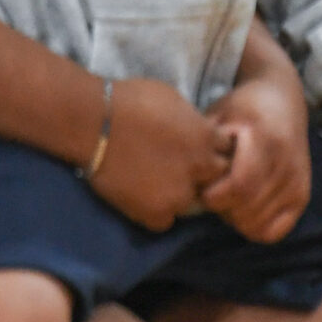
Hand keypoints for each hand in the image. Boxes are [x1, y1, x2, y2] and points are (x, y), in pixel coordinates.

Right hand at [91, 78, 232, 232]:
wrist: (95, 122)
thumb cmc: (132, 100)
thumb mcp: (175, 101)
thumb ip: (193, 124)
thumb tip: (197, 132)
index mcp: (207, 138)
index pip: (227, 152)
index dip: (212, 150)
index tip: (198, 150)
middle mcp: (199, 169)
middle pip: (216, 179)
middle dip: (204, 175)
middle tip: (181, 169)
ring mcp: (178, 194)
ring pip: (192, 203)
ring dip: (181, 195)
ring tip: (160, 185)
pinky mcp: (154, 213)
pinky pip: (165, 221)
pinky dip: (157, 212)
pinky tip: (144, 198)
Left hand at [201, 58, 312, 242]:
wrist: (282, 100)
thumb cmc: (242, 109)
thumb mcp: (219, 115)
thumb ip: (204, 147)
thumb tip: (186, 182)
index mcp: (266, 138)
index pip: (241, 186)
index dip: (214, 196)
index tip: (203, 188)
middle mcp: (287, 162)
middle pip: (247, 209)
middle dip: (222, 209)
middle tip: (214, 194)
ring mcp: (298, 181)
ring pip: (257, 223)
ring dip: (236, 218)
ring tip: (230, 197)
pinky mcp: (303, 196)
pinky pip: (274, 232)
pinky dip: (254, 228)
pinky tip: (246, 208)